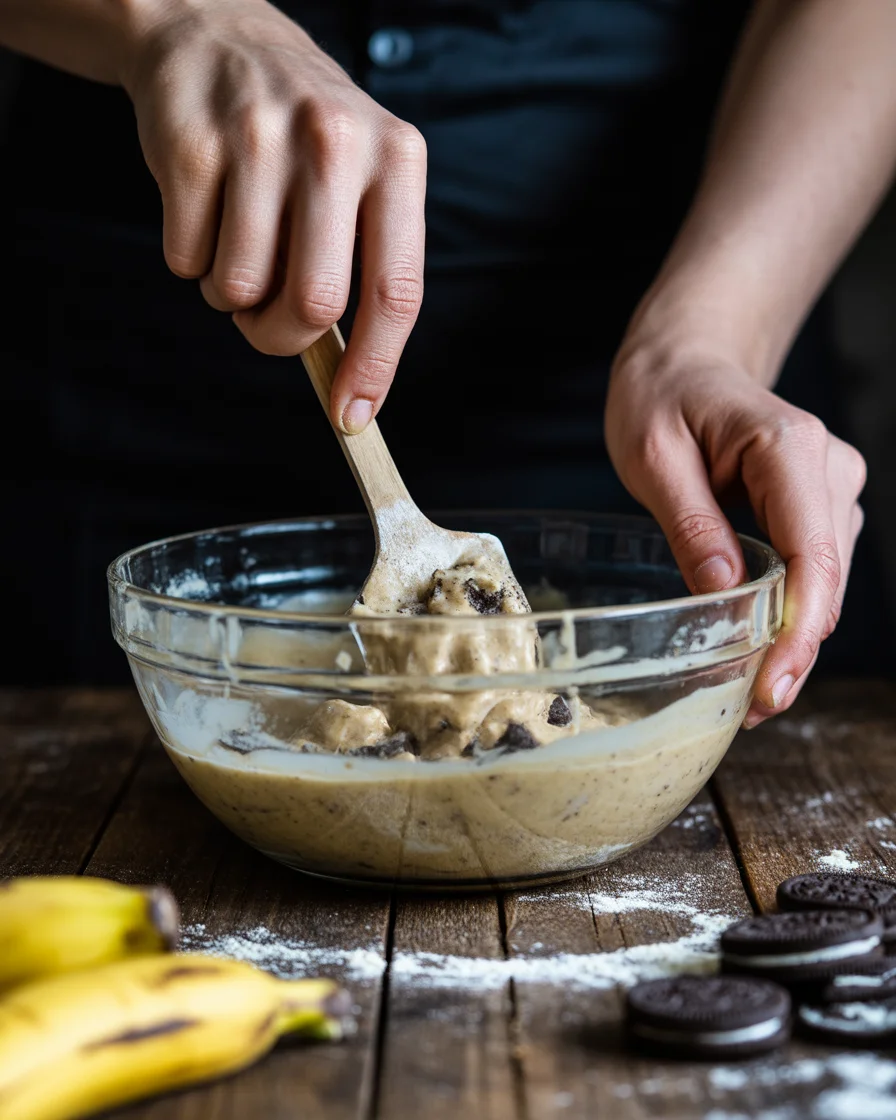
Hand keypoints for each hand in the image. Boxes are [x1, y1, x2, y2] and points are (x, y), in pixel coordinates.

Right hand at [123, 0, 425, 432]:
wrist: (217, 32)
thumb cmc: (301, 137)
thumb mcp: (362, 176)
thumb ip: (364, 267)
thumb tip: (349, 386)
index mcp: (398, 159)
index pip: (397, 291)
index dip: (375, 367)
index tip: (352, 416)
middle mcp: (336, 143)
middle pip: (317, 303)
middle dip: (284, 336)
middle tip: (267, 324)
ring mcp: (260, 138)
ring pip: (242, 289)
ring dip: (231, 298)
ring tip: (237, 249)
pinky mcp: (192, 144)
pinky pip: (186, 261)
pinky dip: (191, 263)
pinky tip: (204, 213)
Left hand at [605, 342, 865, 727]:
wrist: (685, 361)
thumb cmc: (661, 398)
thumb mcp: (653, 457)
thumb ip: (690, 523)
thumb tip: (726, 594)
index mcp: (788, 448)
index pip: (812, 554)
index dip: (798, 631)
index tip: (771, 685)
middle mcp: (828, 468)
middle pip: (827, 579)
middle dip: (793, 649)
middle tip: (748, 709)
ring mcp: (832, 487)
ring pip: (826, 583)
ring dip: (792, 638)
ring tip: (747, 689)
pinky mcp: (820, 506)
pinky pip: (813, 571)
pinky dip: (789, 612)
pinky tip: (758, 646)